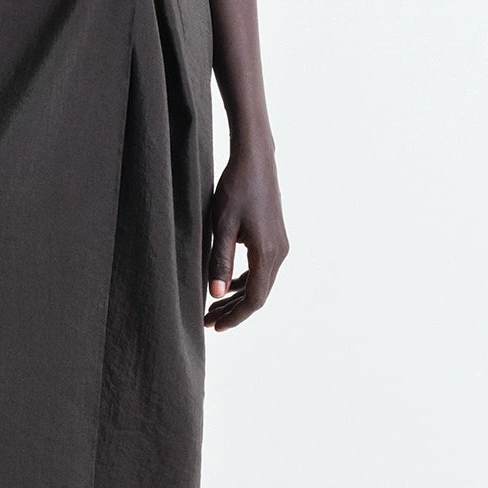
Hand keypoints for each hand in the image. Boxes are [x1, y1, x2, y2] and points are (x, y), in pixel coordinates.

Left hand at [204, 138, 286, 329]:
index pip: (254, 299)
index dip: (235, 316)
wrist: (255, 160)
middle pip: (259, 294)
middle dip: (234, 310)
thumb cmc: (235, 189)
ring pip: (261, 282)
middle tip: (208, 321)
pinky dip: (245, 281)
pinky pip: (262, 269)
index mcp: (266, 253)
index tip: (215, 326)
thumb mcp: (222, 226)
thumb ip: (219, 261)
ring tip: (214, 307)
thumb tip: (216, 295)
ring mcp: (280, 245)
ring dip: (238, 297)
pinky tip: (227, 284)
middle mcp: (279, 252)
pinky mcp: (276, 237)